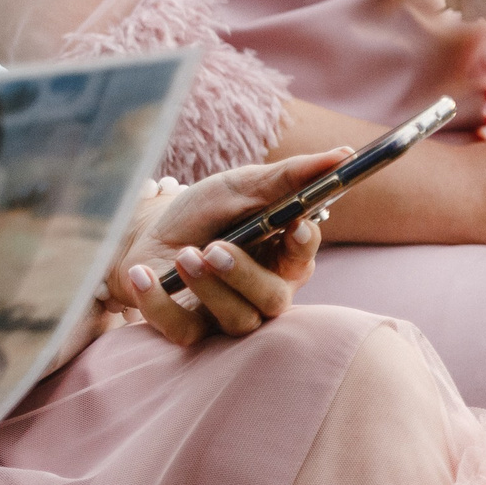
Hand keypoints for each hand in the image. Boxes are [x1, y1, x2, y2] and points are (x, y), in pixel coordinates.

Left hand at [104, 150, 345, 345]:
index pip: (302, 258)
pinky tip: (142, 274)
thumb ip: (288, 176)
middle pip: (272, 299)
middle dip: (244, 274)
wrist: (145, 232)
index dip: (304, 246)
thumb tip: (343, 155)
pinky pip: (181, 330)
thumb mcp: (239, 187)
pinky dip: (158, 302)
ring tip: (183, 255)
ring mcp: (226, 315)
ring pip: (236, 320)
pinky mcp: (188, 327)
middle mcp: (261, 293)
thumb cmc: (204, 212)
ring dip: (208, 287)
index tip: (297, 226)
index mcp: (281, 258)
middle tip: (215, 248)